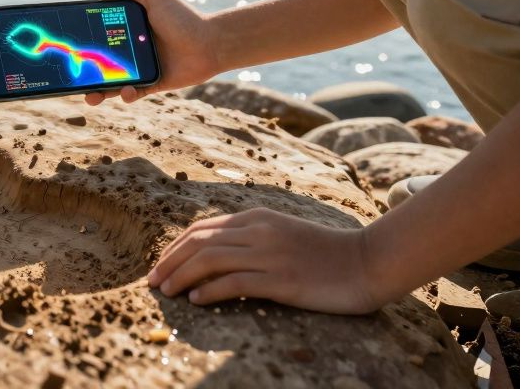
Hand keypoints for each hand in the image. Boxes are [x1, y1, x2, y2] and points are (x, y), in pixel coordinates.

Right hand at [85, 0, 221, 105]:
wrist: (210, 43)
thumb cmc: (183, 17)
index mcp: (128, 28)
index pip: (100, 35)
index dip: (85, 42)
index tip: (70, 47)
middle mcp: (132, 49)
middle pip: (101, 63)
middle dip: (86, 74)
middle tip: (75, 81)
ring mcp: (141, 68)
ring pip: (113, 84)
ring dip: (100, 93)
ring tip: (91, 97)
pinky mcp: (152, 84)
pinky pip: (134, 94)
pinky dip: (126, 96)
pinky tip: (126, 92)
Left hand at [148, 208, 389, 314]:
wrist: (368, 261)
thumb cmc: (326, 254)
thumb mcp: (283, 235)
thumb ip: (251, 239)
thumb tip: (214, 255)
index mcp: (256, 217)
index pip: (201, 229)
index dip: (174, 248)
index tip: (158, 266)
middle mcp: (258, 231)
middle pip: (198, 242)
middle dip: (169, 261)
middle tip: (151, 282)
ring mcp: (269, 254)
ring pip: (209, 260)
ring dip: (181, 276)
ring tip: (166, 292)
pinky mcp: (281, 279)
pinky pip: (234, 282)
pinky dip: (208, 291)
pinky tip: (196, 301)